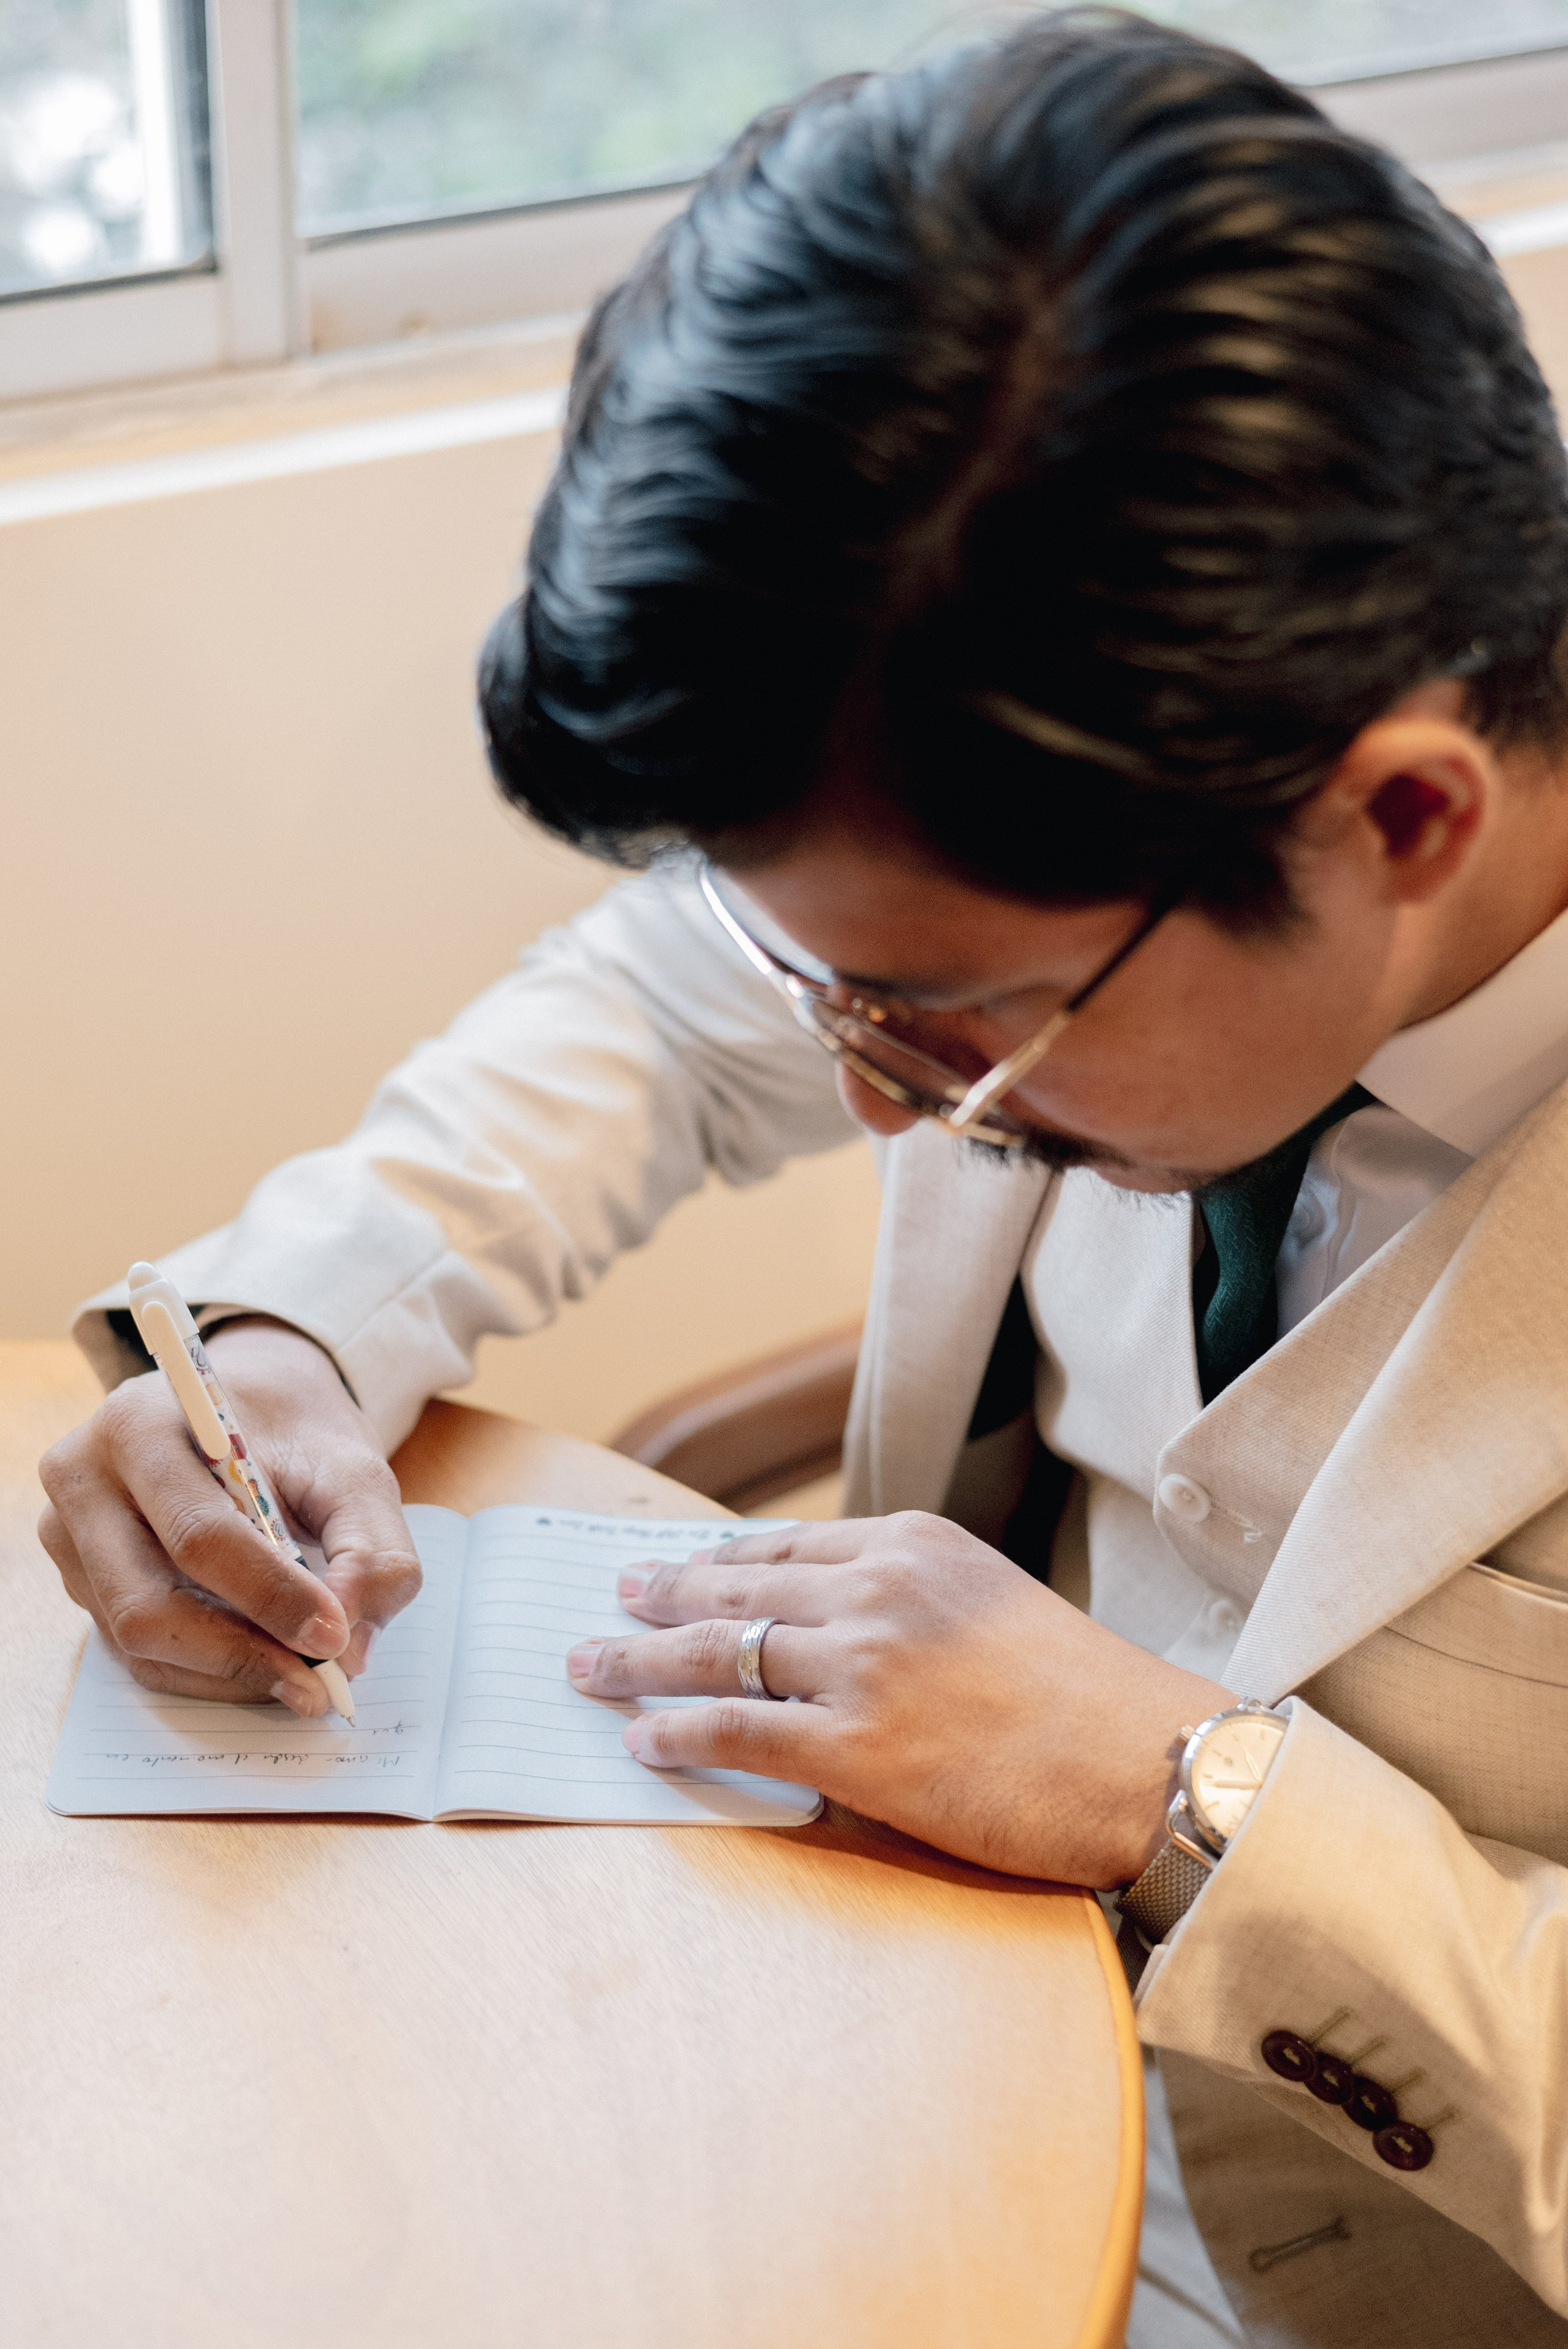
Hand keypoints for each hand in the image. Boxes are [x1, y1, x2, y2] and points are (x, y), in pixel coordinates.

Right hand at [39, 1319, 421, 1717]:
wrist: (244, 1405)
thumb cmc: (293, 1431)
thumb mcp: (352, 1467)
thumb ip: (371, 1548)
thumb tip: (350, 1649)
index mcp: (141, 1426)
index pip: (198, 1533)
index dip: (270, 1595)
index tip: (335, 1636)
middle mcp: (84, 1481)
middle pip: (147, 1603)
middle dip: (243, 1652)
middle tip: (321, 1681)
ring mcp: (70, 1537)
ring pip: (137, 1640)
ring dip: (227, 1671)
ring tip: (302, 1677)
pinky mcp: (81, 1579)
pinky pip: (135, 1652)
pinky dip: (206, 1672)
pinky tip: (262, 1664)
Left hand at [566, 1512, 1232, 1884]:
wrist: (1150, 1760)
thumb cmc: (1084, 1697)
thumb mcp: (991, 1603)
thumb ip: (908, 1600)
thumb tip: (827, 1624)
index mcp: (911, 1545)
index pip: (780, 1548)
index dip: (713, 1561)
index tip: (671, 1569)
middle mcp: (877, 1589)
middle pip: (733, 1588)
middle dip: (658, 1596)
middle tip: (608, 1602)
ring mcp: (864, 1665)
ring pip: (717, 1654)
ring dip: (640, 1662)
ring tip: (591, 1668)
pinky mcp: (860, 1747)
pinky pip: (736, 1733)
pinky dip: (677, 1734)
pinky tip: (642, 1738)